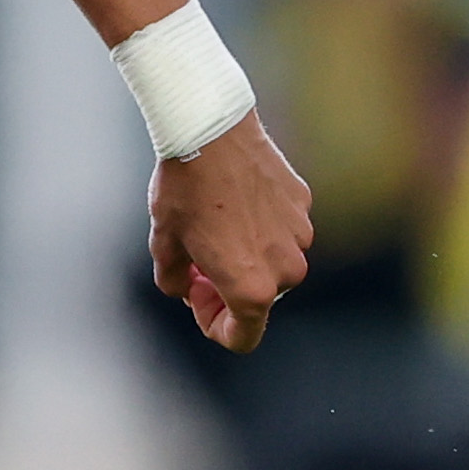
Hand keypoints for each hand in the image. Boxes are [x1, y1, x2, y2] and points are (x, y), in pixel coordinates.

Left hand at [150, 115, 311, 352]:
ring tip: (213, 224)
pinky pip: (281, 231)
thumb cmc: (183, 190)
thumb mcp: (164, 245)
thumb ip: (176, 282)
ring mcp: (301, 237)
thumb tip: (190, 289)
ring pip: (272, 263)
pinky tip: (233, 200)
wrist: (211, 132)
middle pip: (258, 298)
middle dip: (226, 287)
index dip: (213, 325)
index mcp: (252, 288)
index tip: (196, 295)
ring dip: (246, 256)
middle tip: (196, 259)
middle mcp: (287, 269)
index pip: (242, 337)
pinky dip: (260, 227)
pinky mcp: (304, 207)